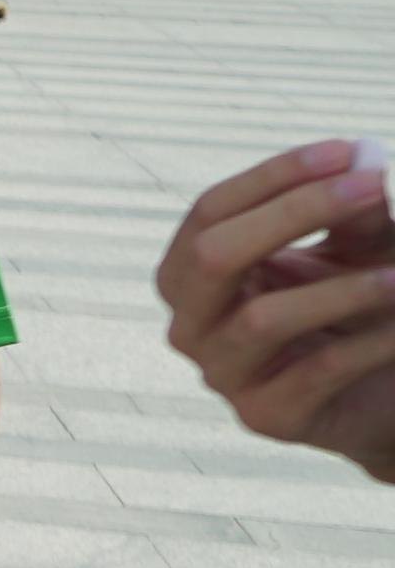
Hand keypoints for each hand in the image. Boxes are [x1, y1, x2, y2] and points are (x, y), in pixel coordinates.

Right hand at [156, 140, 394, 479]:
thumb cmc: (355, 303)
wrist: (378, 388)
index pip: (211, 212)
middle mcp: (191, 323)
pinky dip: (371, 341)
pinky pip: (316, 371)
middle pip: (211, 258)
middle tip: (372, 188)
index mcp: (194, 274)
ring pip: (263, 320)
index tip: (348, 151)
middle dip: (293, 213)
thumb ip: (353, 207)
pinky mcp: (266, 417)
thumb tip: (362, 162)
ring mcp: (222, 374)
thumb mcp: (357, 243)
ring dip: (344, 287)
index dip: (275, 176)